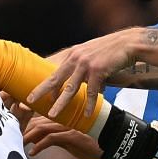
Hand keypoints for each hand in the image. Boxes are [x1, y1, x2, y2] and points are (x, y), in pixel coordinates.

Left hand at [22, 113, 104, 158]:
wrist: (112, 146)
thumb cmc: (91, 144)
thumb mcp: (70, 141)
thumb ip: (55, 138)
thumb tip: (37, 143)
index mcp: (63, 118)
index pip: (39, 116)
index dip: (25, 123)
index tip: (15, 131)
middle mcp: (64, 119)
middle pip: (36, 121)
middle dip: (23, 129)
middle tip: (12, 138)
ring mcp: (68, 126)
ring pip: (41, 128)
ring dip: (28, 137)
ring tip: (19, 144)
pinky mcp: (72, 136)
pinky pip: (51, 139)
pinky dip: (39, 146)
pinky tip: (33, 152)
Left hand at [30, 29, 145, 117]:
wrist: (128, 43)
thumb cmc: (109, 51)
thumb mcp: (90, 55)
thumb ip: (79, 67)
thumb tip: (73, 82)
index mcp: (72, 56)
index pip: (53, 72)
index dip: (42, 85)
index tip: (31, 95)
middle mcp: (76, 58)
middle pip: (55, 79)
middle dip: (41, 91)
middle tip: (28, 102)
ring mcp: (86, 64)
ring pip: (70, 88)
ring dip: (61, 103)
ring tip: (52, 115)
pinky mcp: (98, 70)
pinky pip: (91, 91)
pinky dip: (89, 104)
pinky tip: (86, 114)